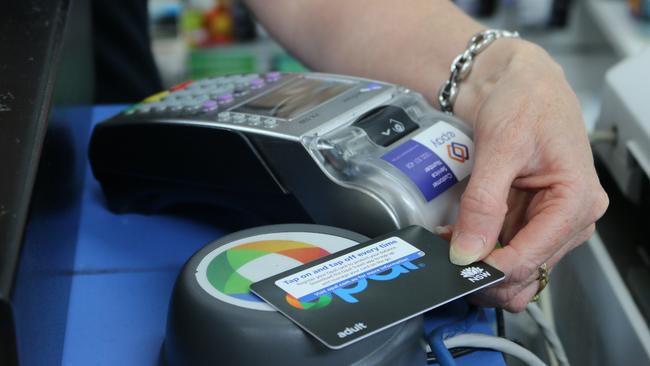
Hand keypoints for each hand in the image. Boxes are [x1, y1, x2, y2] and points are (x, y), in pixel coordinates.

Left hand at [446, 39, 608, 311]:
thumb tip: (468, 251)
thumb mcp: (501, 148)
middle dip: (484, 269)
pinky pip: (505, 248)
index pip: (531, 257)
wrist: (516, 80)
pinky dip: (479, 249)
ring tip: (447, 242)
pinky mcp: (530, 217)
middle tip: (445, 257)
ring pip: (514, 266)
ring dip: (479, 261)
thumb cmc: (524, 99)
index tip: (455, 267)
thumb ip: (484, 203)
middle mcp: (570, 217)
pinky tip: (456, 235)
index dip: (491, 269)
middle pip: (526, 270)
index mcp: (577, 200)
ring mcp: (550, 220)